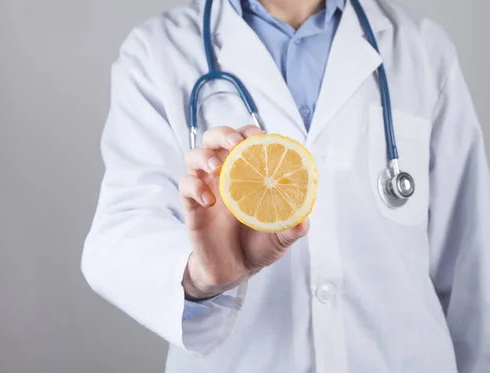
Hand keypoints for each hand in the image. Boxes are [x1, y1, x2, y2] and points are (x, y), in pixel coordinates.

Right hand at [179, 125, 308, 298]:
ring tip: (218, 168)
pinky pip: (185, 185)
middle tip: (235, 144)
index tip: (258, 135)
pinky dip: (195, 187)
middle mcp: (225, 175)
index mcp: (248, 174)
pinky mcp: (192, 205)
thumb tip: (303, 220)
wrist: (235, 271)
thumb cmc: (259, 246)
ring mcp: (206, 187)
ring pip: (194, 156)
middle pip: (214, 139)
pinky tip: (210, 201)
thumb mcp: (281, 238)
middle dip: (223, 134)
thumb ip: (292, 227)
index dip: (249, 132)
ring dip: (204, 156)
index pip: (244, 140)